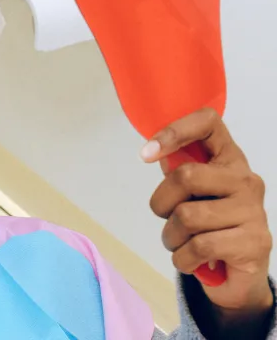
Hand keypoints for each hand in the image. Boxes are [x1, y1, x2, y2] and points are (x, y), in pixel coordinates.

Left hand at [143, 109, 272, 315]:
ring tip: (183, 244)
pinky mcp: (255, 242)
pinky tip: (192, 260)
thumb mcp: (191, 195)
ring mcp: (254, 211)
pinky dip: (183, 259)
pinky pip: (199, 246)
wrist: (238, 277)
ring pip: (187, 216)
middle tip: (168, 220)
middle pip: (185, 176)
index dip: (174, 131)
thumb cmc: (209, 229)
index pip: (208, 123)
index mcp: (229, 160)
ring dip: (171, 237)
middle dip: (161, 204)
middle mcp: (246, 180)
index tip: (146, 153)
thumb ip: (178, 172)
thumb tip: (156, 152)